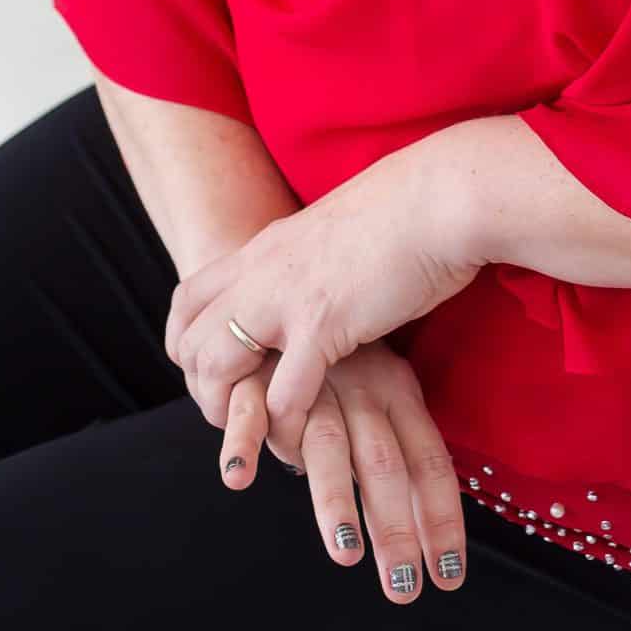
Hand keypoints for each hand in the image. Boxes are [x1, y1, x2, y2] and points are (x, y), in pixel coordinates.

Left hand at [164, 137, 483, 467]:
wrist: (443, 195)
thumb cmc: (410, 211)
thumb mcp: (337, 230)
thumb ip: (313, 259)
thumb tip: (321, 278)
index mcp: (266, 247)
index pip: (189, 298)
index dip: (186, 342)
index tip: (210, 372)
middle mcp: (262, 271)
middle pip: (191, 341)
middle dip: (204, 390)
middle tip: (238, 417)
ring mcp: (287, 298)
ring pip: (218, 368)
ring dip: (235, 413)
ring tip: (264, 435)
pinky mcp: (323, 325)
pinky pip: (282, 394)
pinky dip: (287, 426)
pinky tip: (305, 435)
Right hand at [220, 339, 468, 604]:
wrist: (299, 273)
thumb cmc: (347, 347)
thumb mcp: (384, 384)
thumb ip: (397, 446)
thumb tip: (427, 517)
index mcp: (398, 392)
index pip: (428, 462)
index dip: (440, 519)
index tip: (449, 577)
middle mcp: (361, 390)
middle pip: (384, 466)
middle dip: (395, 530)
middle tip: (403, 590)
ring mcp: (312, 383)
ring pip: (327, 446)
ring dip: (336, 501)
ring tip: (346, 555)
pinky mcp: (259, 374)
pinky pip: (251, 411)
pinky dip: (244, 443)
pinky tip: (239, 478)